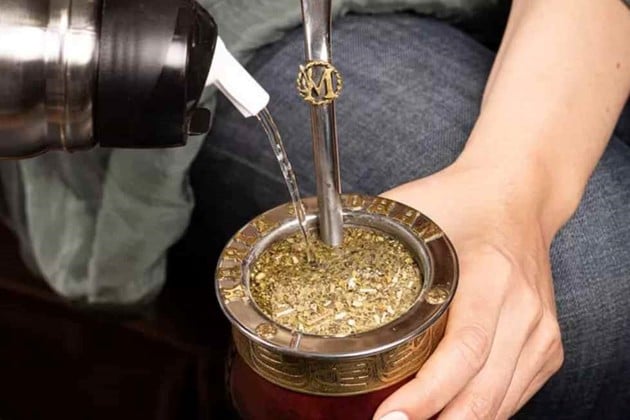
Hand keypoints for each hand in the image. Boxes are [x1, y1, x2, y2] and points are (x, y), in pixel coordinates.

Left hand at [373, 161, 564, 419]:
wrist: (519, 196)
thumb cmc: (461, 201)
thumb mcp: (413, 209)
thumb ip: (366, 234)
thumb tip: (313, 255)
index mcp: (490, 275)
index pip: (463, 350)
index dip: (426, 394)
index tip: (388, 418)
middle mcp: (522, 309)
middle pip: (482, 392)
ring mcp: (540, 332)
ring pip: (498, 404)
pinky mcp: (546, 347)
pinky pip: (511, 397)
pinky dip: (478, 415)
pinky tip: (446, 414)